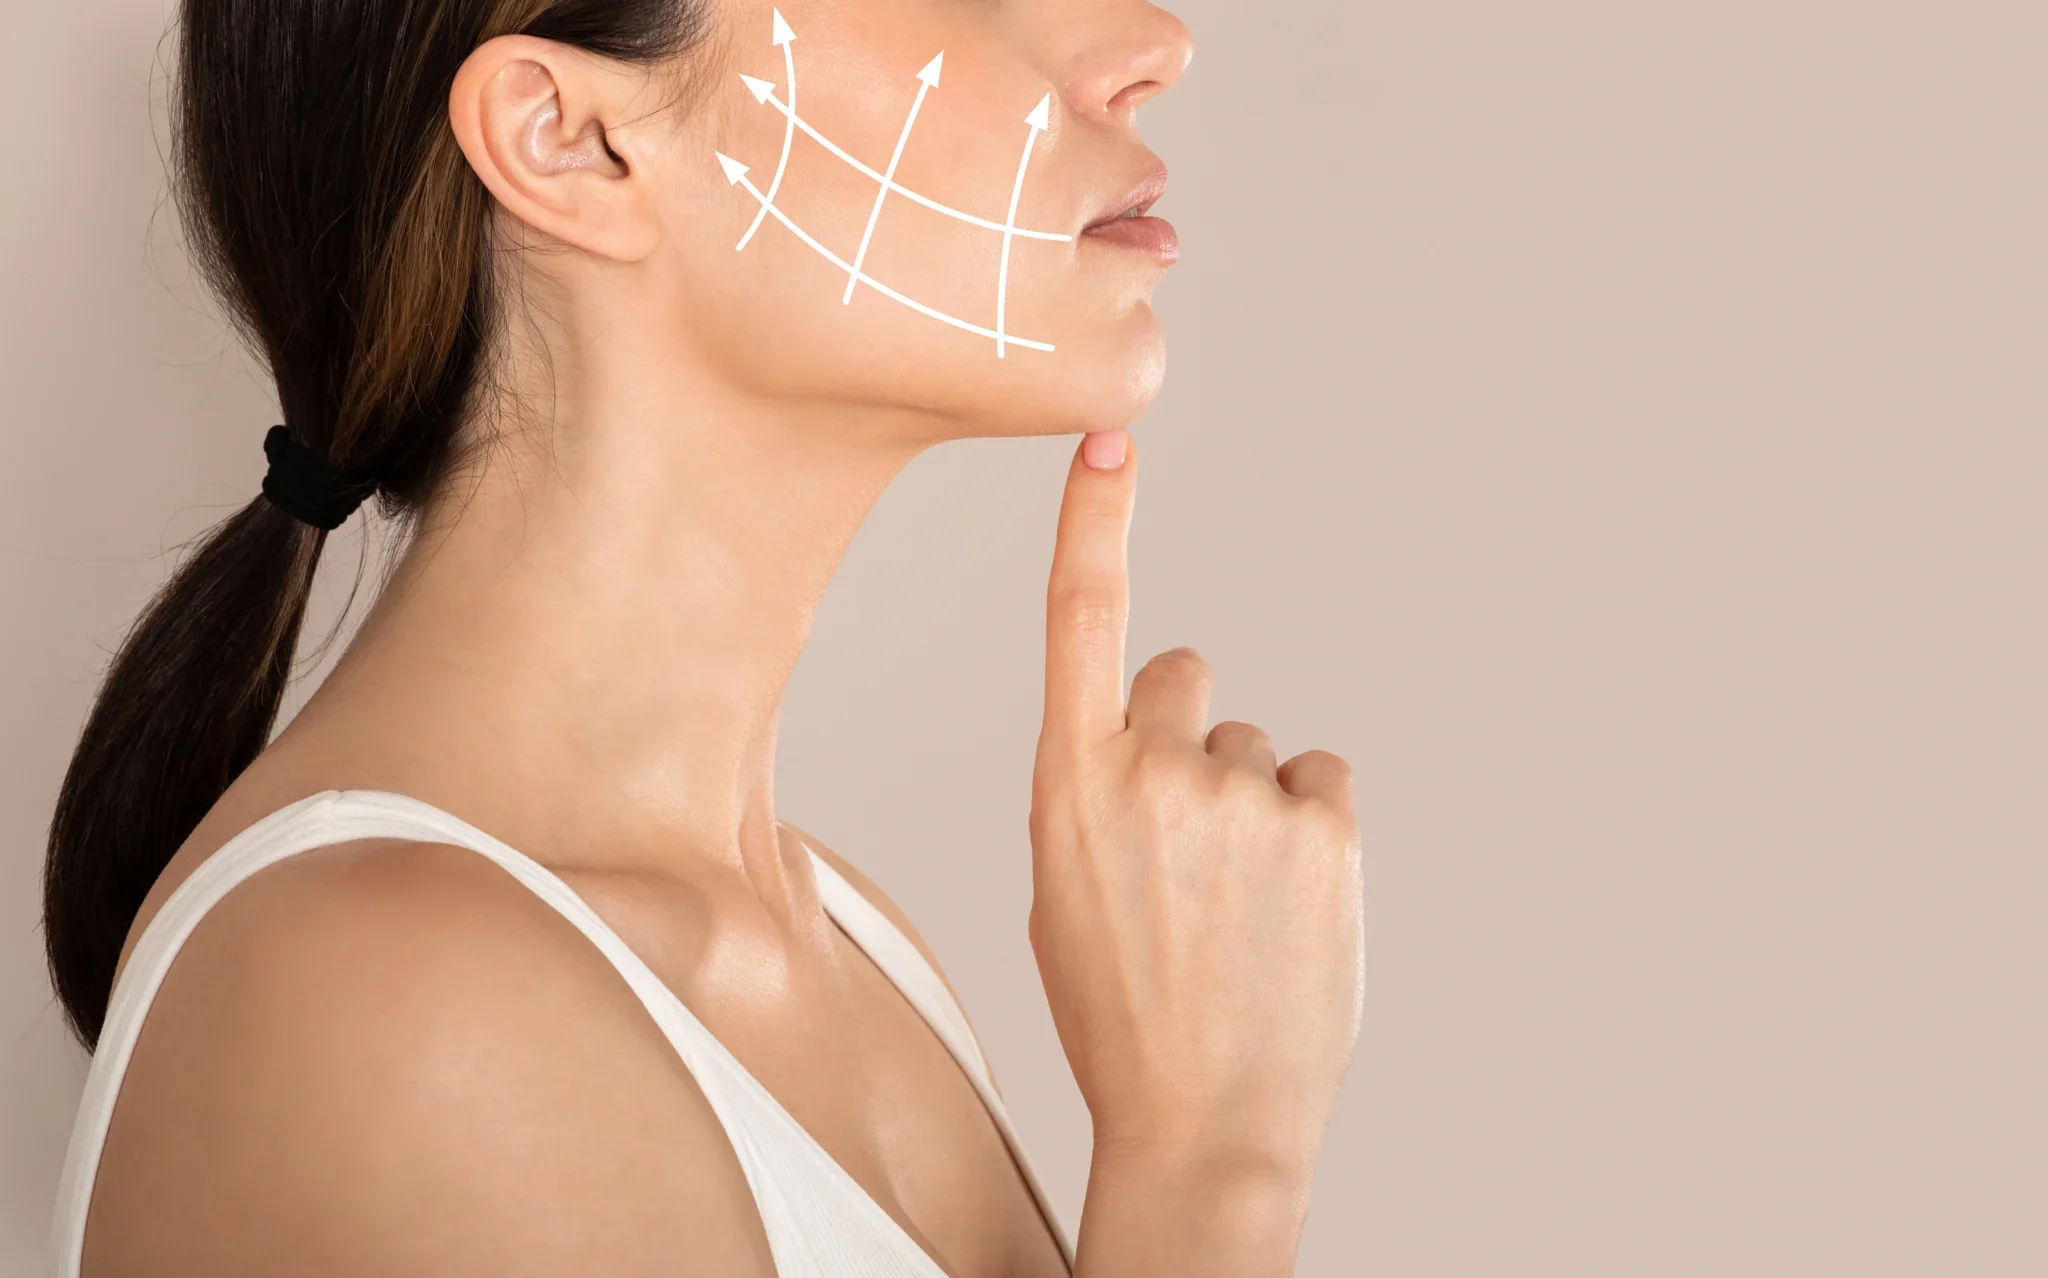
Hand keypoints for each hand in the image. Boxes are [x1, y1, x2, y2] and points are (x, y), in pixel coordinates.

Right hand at [1028, 428, 1365, 1181]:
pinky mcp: (1326, 825)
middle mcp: (1153, 770)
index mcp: (1067, 787)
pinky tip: (1287, 904)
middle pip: (1184, 675)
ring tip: (1235, 905)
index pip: (1079, 619)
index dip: (1093, 521)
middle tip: (1185, 837)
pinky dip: (1308, 828)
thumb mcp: (1061, 893)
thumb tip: (1147, 740)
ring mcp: (1244, 795)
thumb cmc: (1121, 1012)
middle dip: (1184, 731)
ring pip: (1254, 745)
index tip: (1110, 440)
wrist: (1206, 1121)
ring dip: (1248, 802)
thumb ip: (1094, 792)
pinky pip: (1319, 781)